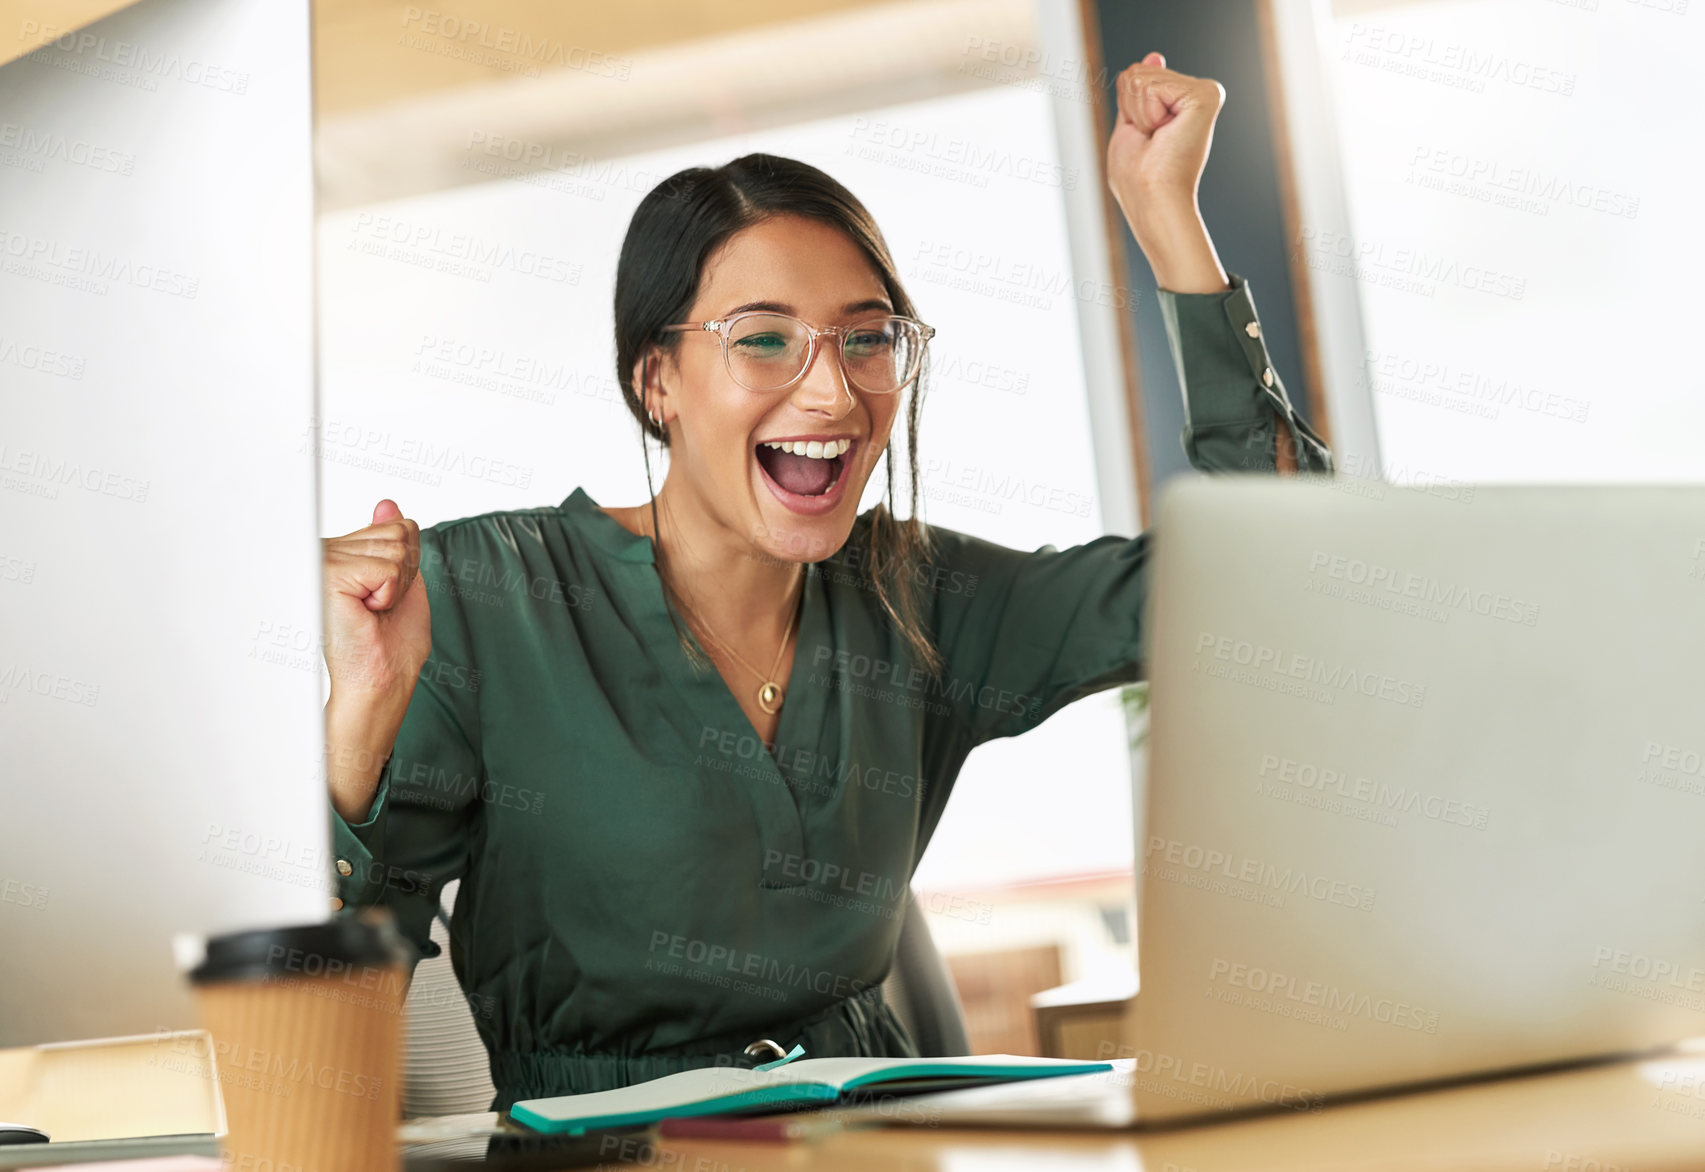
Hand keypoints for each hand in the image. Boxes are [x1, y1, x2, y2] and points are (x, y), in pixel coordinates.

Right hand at [321, 499, 430, 704]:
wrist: (381, 678)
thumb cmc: (390, 641)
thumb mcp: (402, 580)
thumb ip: (395, 540)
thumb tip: (387, 503)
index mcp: (341, 550)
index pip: (398, 526)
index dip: (408, 565)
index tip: (385, 595)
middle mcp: (325, 550)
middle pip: (400, 532)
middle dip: (404, 574)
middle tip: (379, 606)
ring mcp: (324, 559)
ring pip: (397, 549)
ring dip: (396, 587)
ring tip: (371, 610)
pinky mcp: (329, 573)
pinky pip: (389, 568)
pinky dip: (389, 595)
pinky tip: (365, 611)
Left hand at [1106, 52, 1229, 292]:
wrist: (1154, 200)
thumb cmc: (1139, 178)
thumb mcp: (1131, 127)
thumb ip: (1139, 94)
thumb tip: (1154, 56)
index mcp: (1181, 101)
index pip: (1134, 78)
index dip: (1126, 110)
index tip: (1147, 139)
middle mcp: (1198, 93)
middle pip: (1135, 72)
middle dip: (1131, 110)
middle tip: (1152, 141)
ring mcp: (1204, 92)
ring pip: (1140, 77)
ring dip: (1138, 115)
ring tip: (1159, 139)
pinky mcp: (1206, 95)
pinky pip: (1152, 85)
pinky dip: (1147, 114)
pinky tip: (1166, 133)